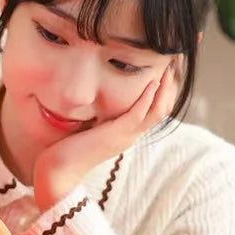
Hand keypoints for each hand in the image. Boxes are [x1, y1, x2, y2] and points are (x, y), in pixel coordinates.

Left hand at [33, 62, 178, 211]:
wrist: (58, 171)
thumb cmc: (68, 149)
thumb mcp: (89, 127)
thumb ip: (99, 114)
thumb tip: (96, 96)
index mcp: (127, 133)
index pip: (155, 110)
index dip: (164, 90)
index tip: (167, 69)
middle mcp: (131, 135)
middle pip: (163, 109)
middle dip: (171, 85)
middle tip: (175, 62)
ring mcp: (126, 136)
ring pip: (158, 111)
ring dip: (165, 88)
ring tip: (170, 67)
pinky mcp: (116, 135)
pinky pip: (139, 114)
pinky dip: (147, 97)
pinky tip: (152, 81)